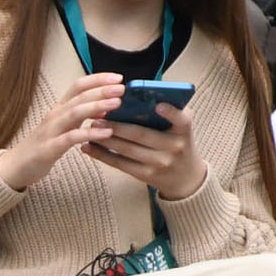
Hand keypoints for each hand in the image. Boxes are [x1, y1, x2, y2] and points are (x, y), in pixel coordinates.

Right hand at [0, 74, 123, 192]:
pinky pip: (71, 138)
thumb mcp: (66, 127)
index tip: (118, 77)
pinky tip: (107, 132)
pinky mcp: (49, 148)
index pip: (78, 86)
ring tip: (117, 103)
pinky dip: (89, 133)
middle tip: (122, 87)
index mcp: (60, 108)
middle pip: (79, 96)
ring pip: (74, 112)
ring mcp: (51, 131)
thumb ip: (83, 116)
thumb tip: (107, 107)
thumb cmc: (44, 145)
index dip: (97, 79)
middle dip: (101, 89)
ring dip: (97, 106)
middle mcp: (55, 115)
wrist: (15, 167)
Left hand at [87, 95, 210, 199]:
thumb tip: (138, 98)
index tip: (158, 105)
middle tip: (98, 116)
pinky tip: (89, 147)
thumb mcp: (181, 128)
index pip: (182, 120)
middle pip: (141, 134)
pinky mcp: (146, 175)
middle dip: (117, 125)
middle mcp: (174, 147)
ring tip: (91, 128)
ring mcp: (159, 163)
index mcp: (184, 131)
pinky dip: (102, 155)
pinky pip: (120, 164)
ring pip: (127, 149)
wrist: (186, 177)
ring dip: (106, 138)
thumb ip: (170, 113)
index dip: (170, 112)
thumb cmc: (178, 143)